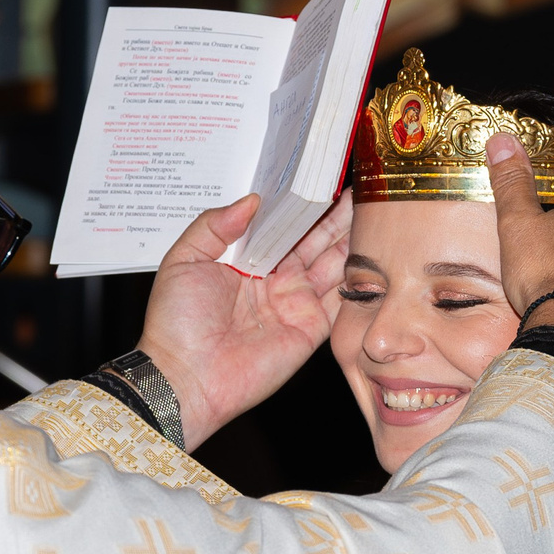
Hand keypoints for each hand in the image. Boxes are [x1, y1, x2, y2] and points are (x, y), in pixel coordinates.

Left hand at [135, 191, 353, 449]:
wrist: (187, 378)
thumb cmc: (176, 323)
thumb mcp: (184, 260)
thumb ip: (214, 225)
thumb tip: (253, 200)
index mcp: (245, 260)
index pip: (281, 224)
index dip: (299, 202)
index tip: (319, 175)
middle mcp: (275, 278)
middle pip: (313, 239)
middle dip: (336, 213)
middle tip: (362, 183)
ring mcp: (296, 302)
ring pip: (333, 263)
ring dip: (354, 237)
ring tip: (377, 206)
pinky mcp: (311, 328)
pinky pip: (342, 299)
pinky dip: (360, 277)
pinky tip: (376, 250)